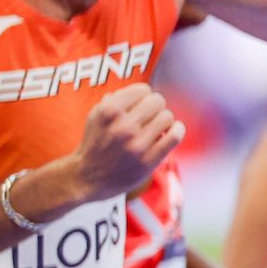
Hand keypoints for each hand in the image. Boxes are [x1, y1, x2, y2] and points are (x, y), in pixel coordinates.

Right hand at [62, 84, 184, 199]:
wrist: (89, 177)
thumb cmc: (96, 142)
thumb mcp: (96, 116)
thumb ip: (116, 99)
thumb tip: (141, 91)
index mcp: (108, 111)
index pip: (143, 90)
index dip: (144, 96)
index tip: (140, 105)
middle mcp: (122, 127)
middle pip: (158, 101)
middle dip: (156, 107)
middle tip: (150, 117)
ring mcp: (136, 145)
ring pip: (167, 117)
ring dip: (165, 120)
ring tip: (156, 127)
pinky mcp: (148, 161)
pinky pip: (174, 136)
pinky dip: (177, 130)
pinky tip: (173, 130)